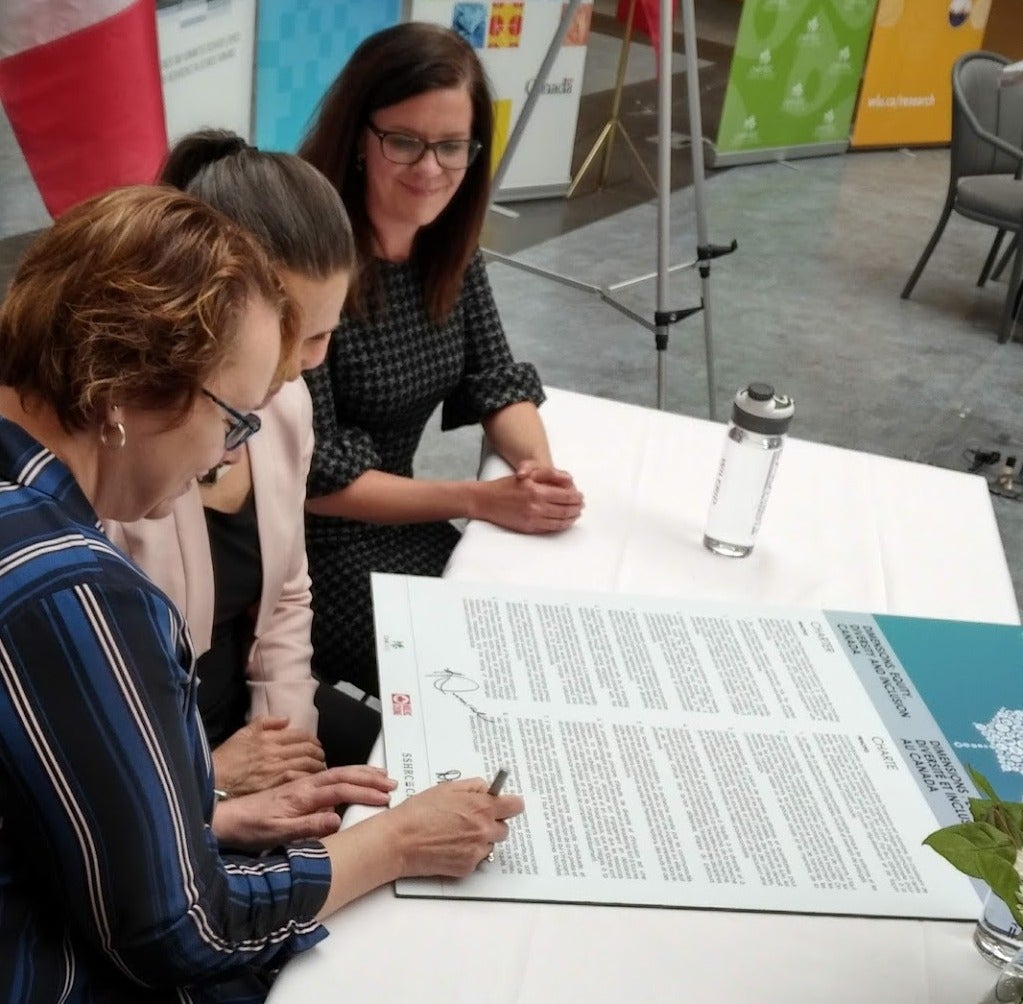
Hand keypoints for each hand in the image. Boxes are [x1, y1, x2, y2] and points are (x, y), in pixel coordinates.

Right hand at [212, 715, 324, 795]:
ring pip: (306, 764)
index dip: (312, 739)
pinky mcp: (274, 785)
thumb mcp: (244, 732)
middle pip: (307, 749)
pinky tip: (311, 781)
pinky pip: (298, 779)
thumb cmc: (228, 756)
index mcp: (269, 737)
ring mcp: (276, 769)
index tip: (316, 744)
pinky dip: (308, 779)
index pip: (301, 735)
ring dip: (317, 766)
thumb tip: (286, 719)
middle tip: (321, 756)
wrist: (214, 780)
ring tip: (319, 768)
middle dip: (318, 753)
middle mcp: (275, 752)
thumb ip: (265, 723)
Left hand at [213, 765, 395, 850]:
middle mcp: (304, 786)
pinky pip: (328, 779)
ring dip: (359, 774)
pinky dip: (345, 777)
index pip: (341, 790)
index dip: (365, 792)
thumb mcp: (279, 833)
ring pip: (336, 774)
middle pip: (342, 775)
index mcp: (303, 794)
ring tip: (378, 776)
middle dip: (368, 777)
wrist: (226, 819)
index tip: (385, 796)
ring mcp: (300, 786)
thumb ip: (309, 825)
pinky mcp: (296, 790)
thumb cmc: (251, 828)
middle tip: (390, 781)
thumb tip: (338, 818)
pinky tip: (349, 781)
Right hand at [384, 777, 524, 877]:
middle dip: (491, 822)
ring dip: (480, 839)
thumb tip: (487, 788)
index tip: (505, 804)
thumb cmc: (419, 813)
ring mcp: (476, 851)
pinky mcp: (467, 868)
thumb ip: (474, 786)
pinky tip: (450, 845)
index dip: (509, 804)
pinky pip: (476, 859)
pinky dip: (467, 853)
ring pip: (490, 844)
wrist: (400, 840)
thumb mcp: (448, 788)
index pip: (516, 806)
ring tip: (456, 832)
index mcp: (482, 808)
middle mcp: (483, 831)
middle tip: (471, 819)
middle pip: (504, 828)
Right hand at [472, 462, 582, 533]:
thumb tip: (569, 480)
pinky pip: (550, 528)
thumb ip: (549, 475)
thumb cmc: (506, 485)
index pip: (566, 496)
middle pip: (565, 510)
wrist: (485, 500)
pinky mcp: (528, 527)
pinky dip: (561, 525)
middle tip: (581, 506)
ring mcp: (532, 518)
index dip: (576, 497)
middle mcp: (536, 506)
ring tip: (576, 514)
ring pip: (560, 521)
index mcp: (537, 490)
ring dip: (571, 518)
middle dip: (577, 508)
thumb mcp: (527, 474)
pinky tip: (565, 522)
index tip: (581, 496)